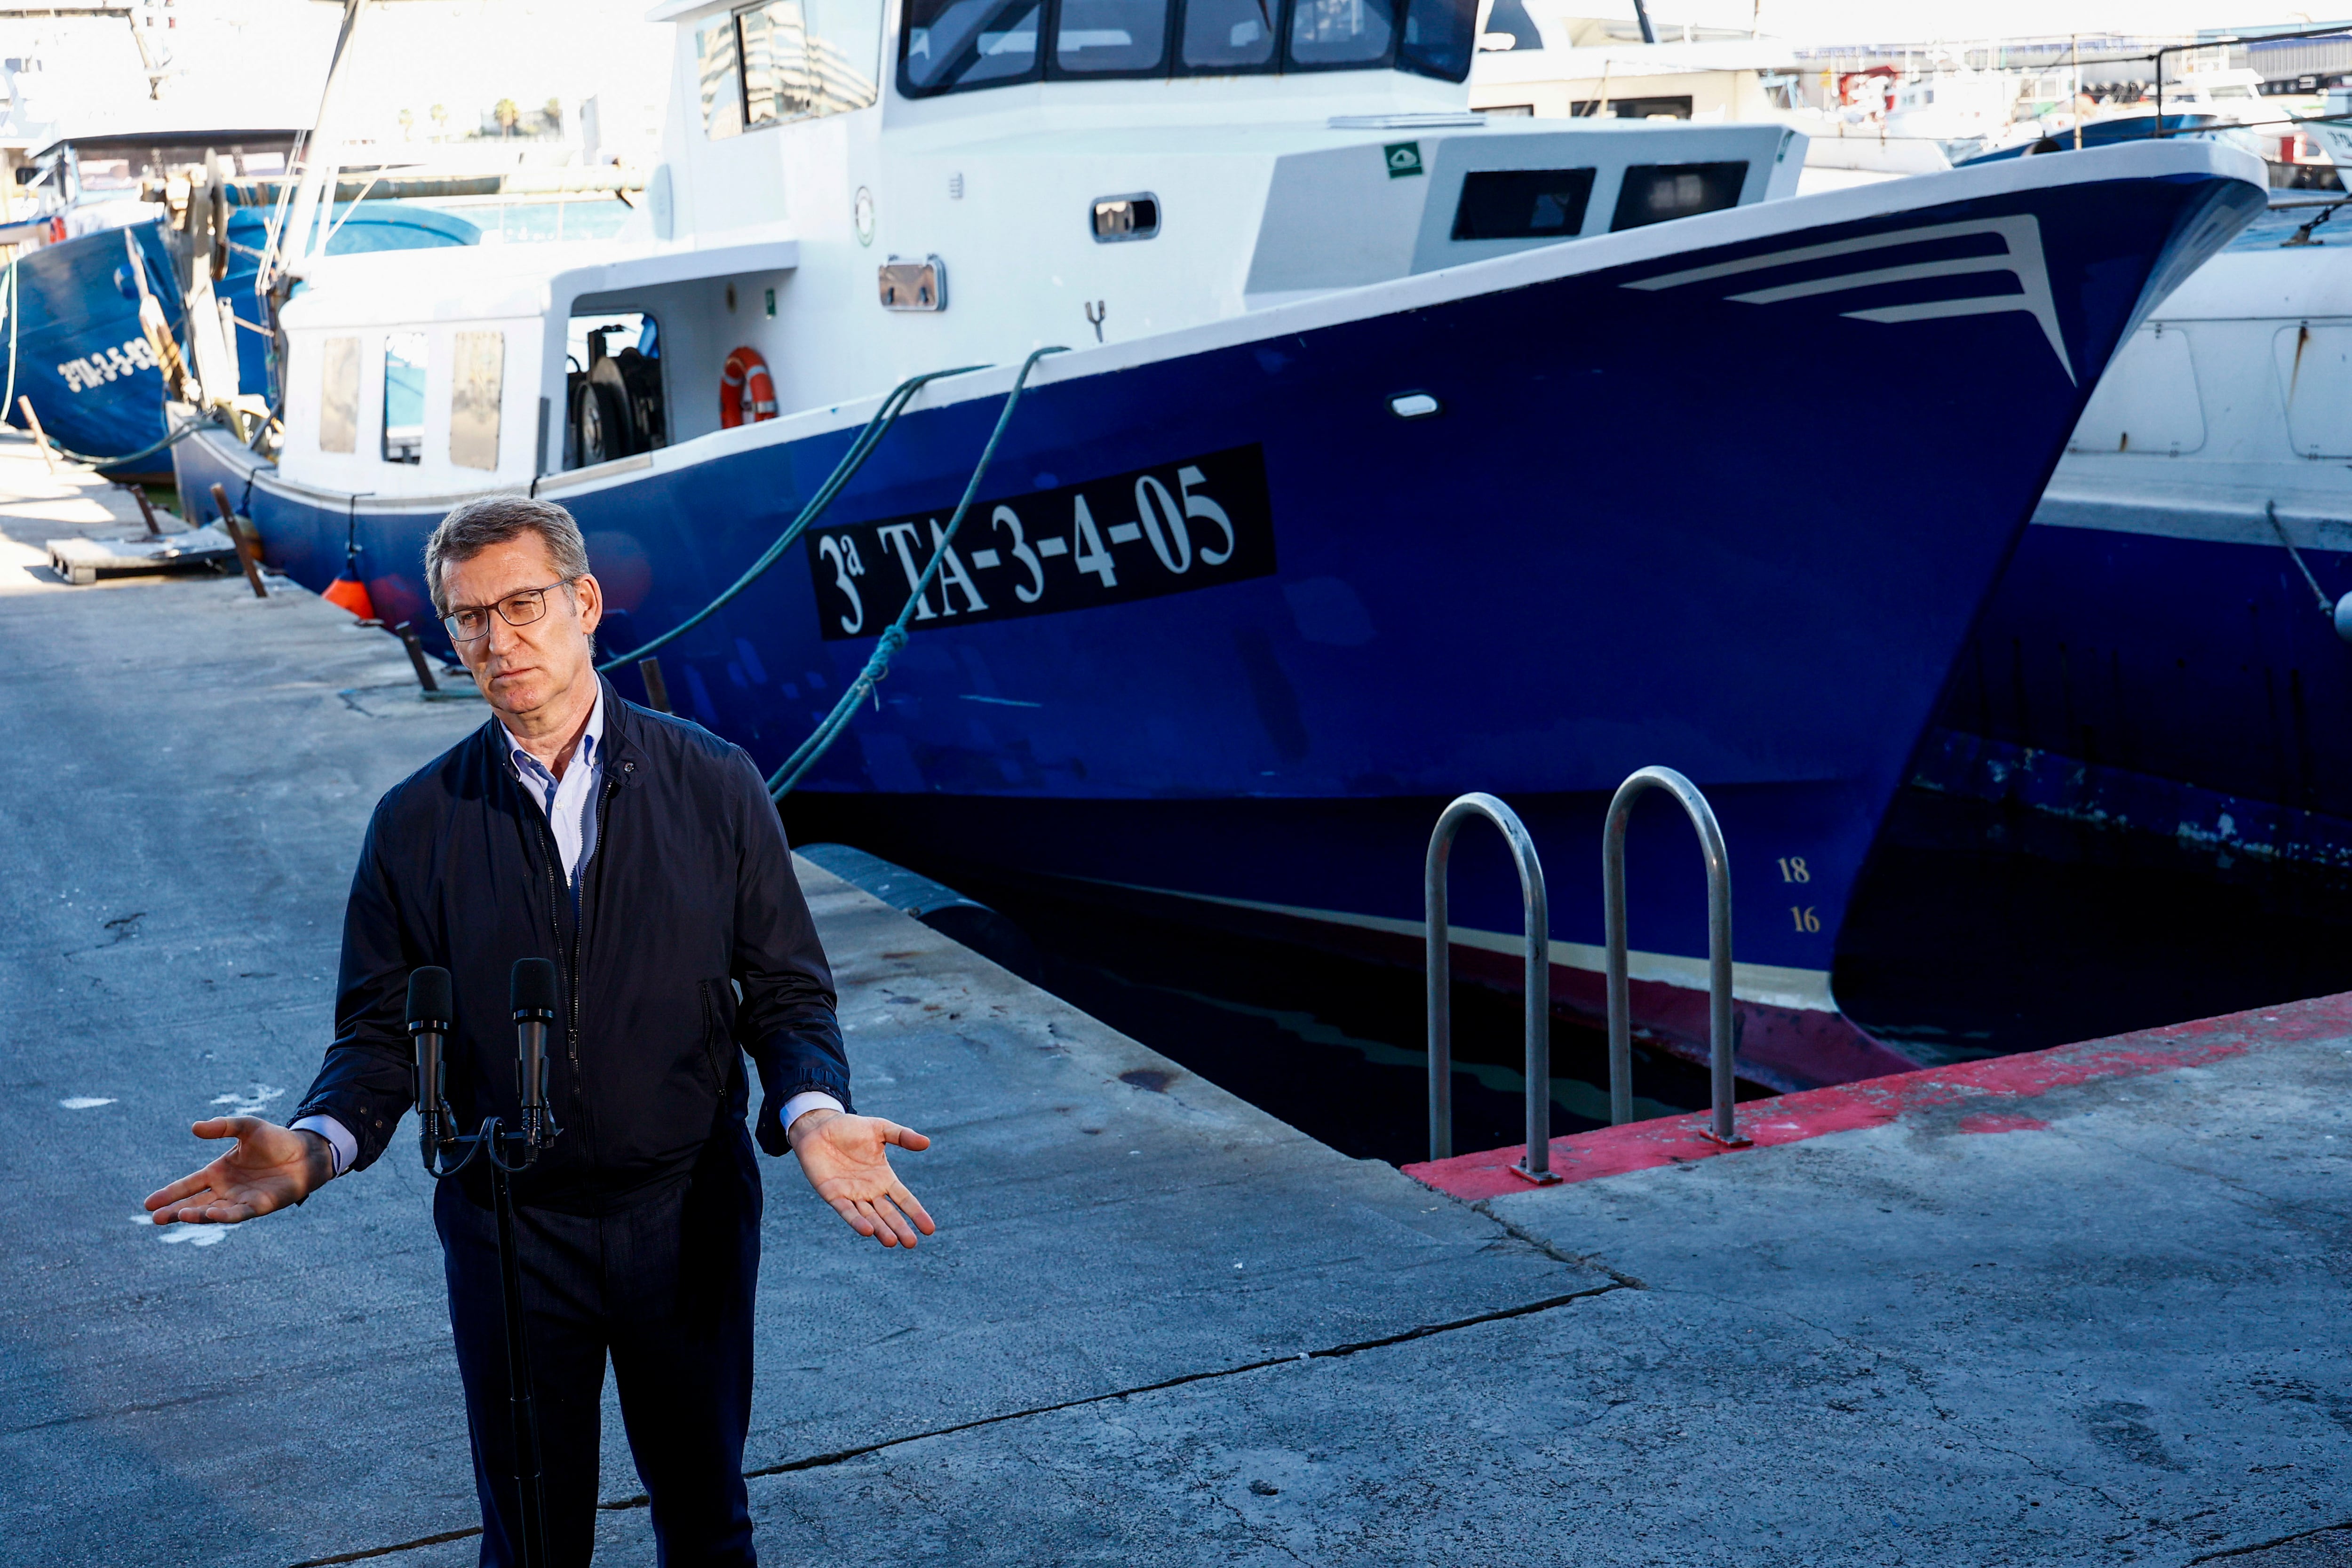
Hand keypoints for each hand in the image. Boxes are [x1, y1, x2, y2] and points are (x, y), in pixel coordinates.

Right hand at [143, 1118, 331, 1225]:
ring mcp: (241, 1200)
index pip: (188, 1185)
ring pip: (213, 1212)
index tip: (148, 1204)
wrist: (306, 1151)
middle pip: (195, 1203)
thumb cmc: (275, 1139)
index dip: (169, 1194)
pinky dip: (225, 1216)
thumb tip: (194, 1127)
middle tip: (155, 1218)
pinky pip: (238, 1214)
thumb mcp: (247, 1127)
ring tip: (179, 1215)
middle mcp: (226, 1189)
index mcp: (218, 1172)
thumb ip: (222, 1126)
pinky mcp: (259, 1206)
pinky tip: (212, 1215)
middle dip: (175, 1211)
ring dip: (196, 1215)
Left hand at [788, 1110, 934, 1248]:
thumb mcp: (880, 1129)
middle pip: (888, 1214)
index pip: (904, 1199)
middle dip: (900, 1228)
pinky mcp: (833, 1194)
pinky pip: (847, 1211)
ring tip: (892, 1242)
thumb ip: (903, 1136)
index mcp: (883, 1177)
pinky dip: (856, 1221)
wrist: (819, 1127)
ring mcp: (851, 1194)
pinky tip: (867, 1231)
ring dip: (880, 1230)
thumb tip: (927, 1143)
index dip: (916, 1213)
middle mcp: (869, 1190)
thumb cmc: (851, 1128)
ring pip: (869, 1216)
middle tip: (911, 1243)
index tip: (929, 1229)